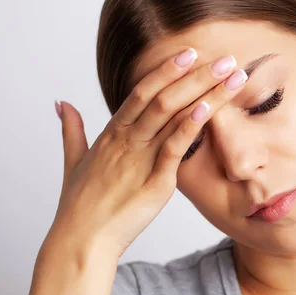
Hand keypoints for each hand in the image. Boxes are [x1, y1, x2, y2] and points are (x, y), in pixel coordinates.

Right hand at [47, 49, 247, 256]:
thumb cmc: (79, 205)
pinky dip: (190, 126)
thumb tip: (63, 103)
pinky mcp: (154, 181)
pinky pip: (174, 147)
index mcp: (111, 133)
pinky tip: (208, 109)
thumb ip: (72, 130)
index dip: (166, 70)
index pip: (141, 91)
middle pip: (163, 96)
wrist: (82, 240)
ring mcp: (140, 158)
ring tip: (233, 77)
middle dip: (196, 75)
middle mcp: (126, 139)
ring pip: (172, 114)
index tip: (189, 54)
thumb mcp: (74, 161)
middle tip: (225, 59)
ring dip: (205, 92)